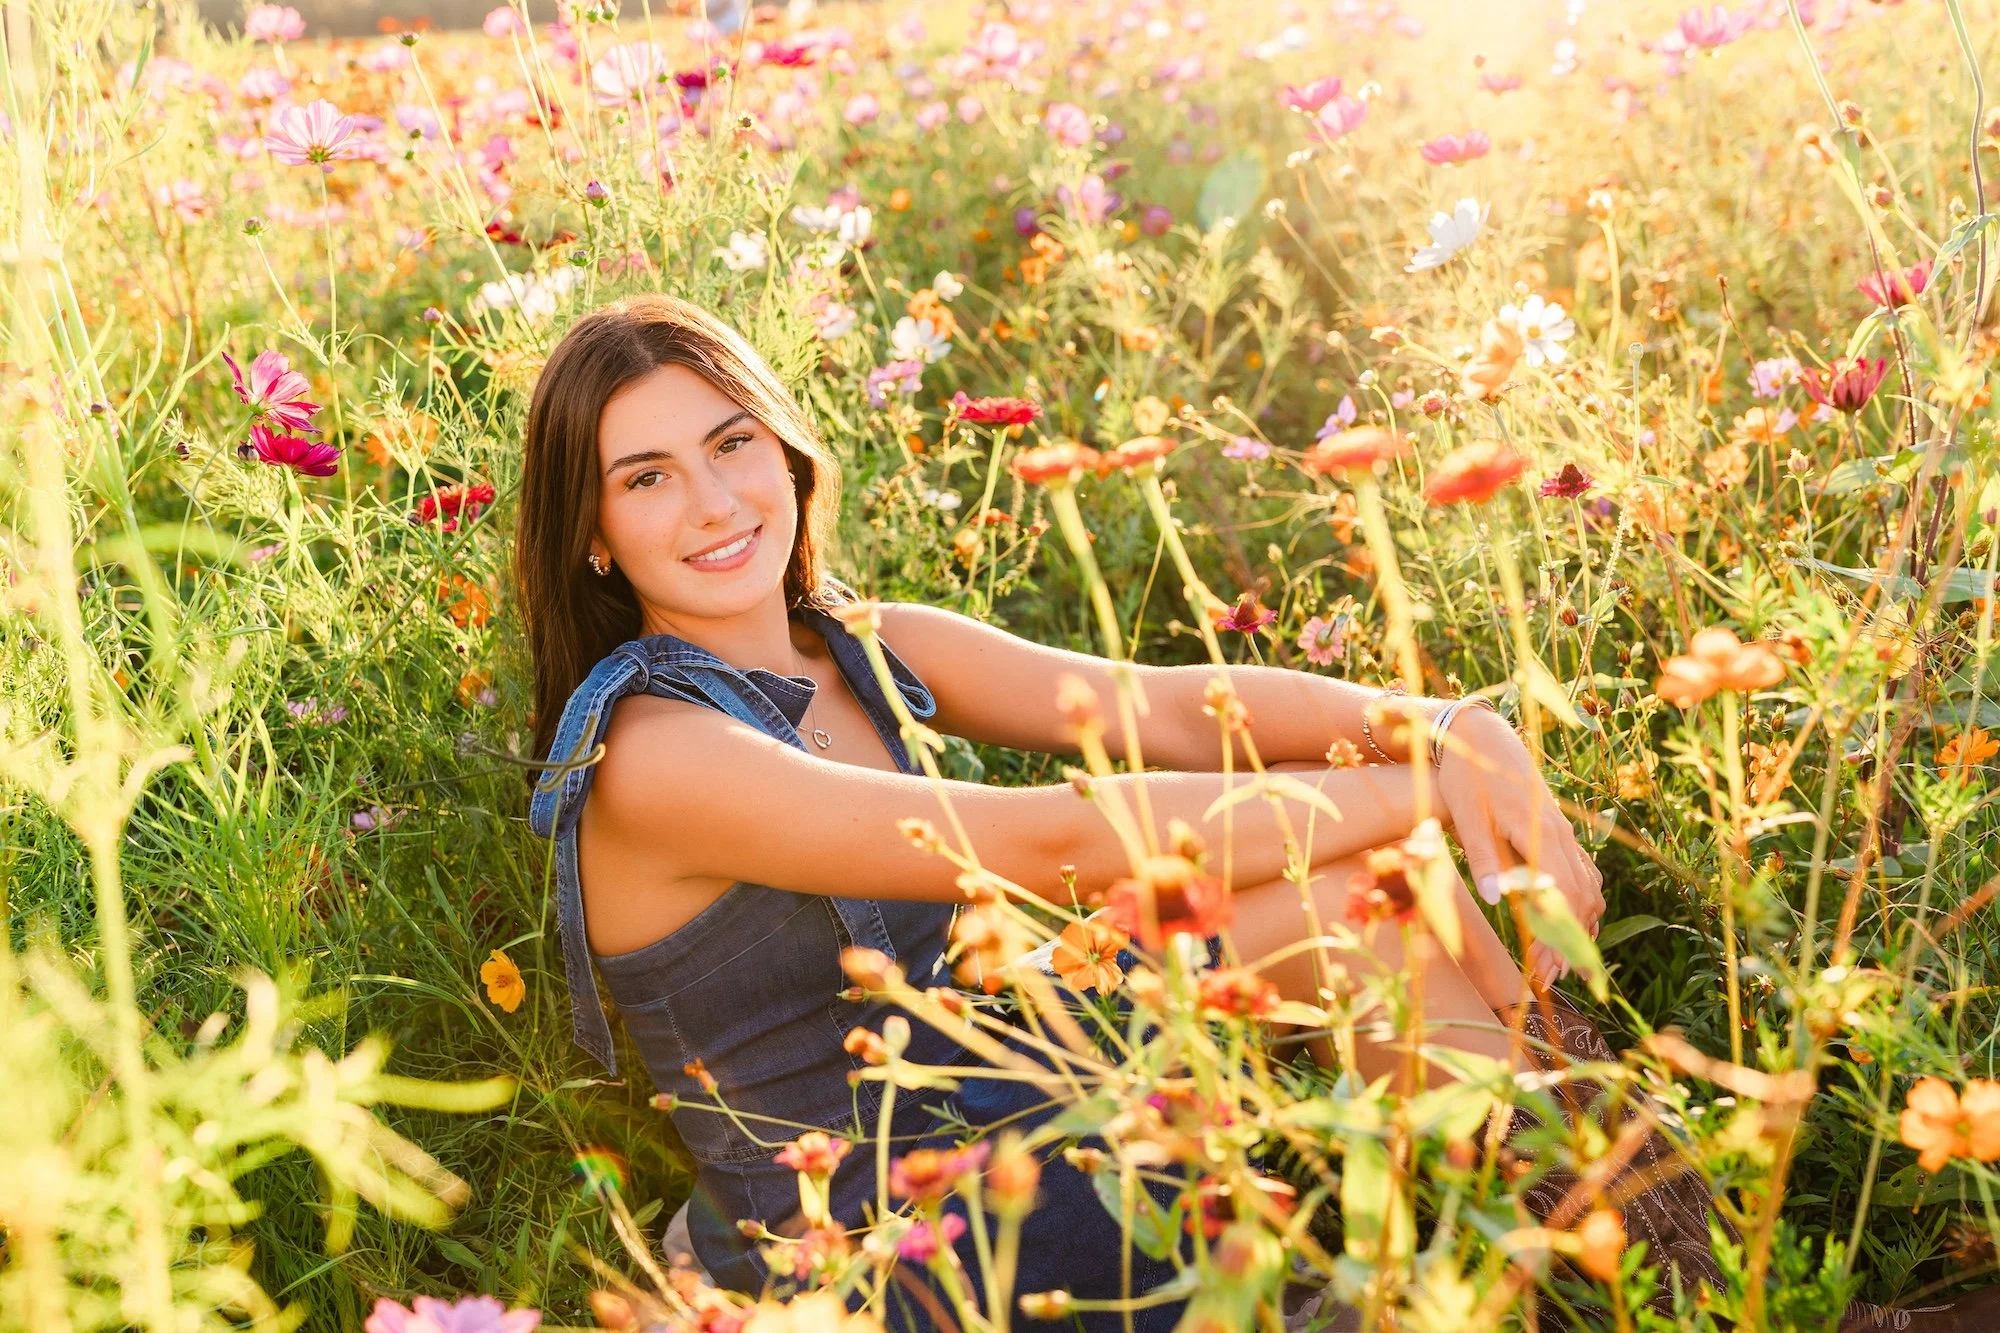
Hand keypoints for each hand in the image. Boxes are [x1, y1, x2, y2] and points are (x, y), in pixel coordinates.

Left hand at [1432, 706, 1603, 986]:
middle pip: (1578, 900)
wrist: (1481, 736)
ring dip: (1579, 928)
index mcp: (1538, 833)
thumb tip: (1500, 901)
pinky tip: (1578, 924)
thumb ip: (1485, 857)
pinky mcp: (1559, 832)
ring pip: (1587, 888)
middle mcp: (1559, 836)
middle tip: (1552, 980)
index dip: (1553, 938)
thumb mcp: (1469, 816)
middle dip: (1567, 944)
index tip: (1543, 971)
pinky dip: (1584, 904)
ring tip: (1567, 964)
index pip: (1558, 897)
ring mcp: (1563, 833)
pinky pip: (1584, 873)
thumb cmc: (1468, 776)